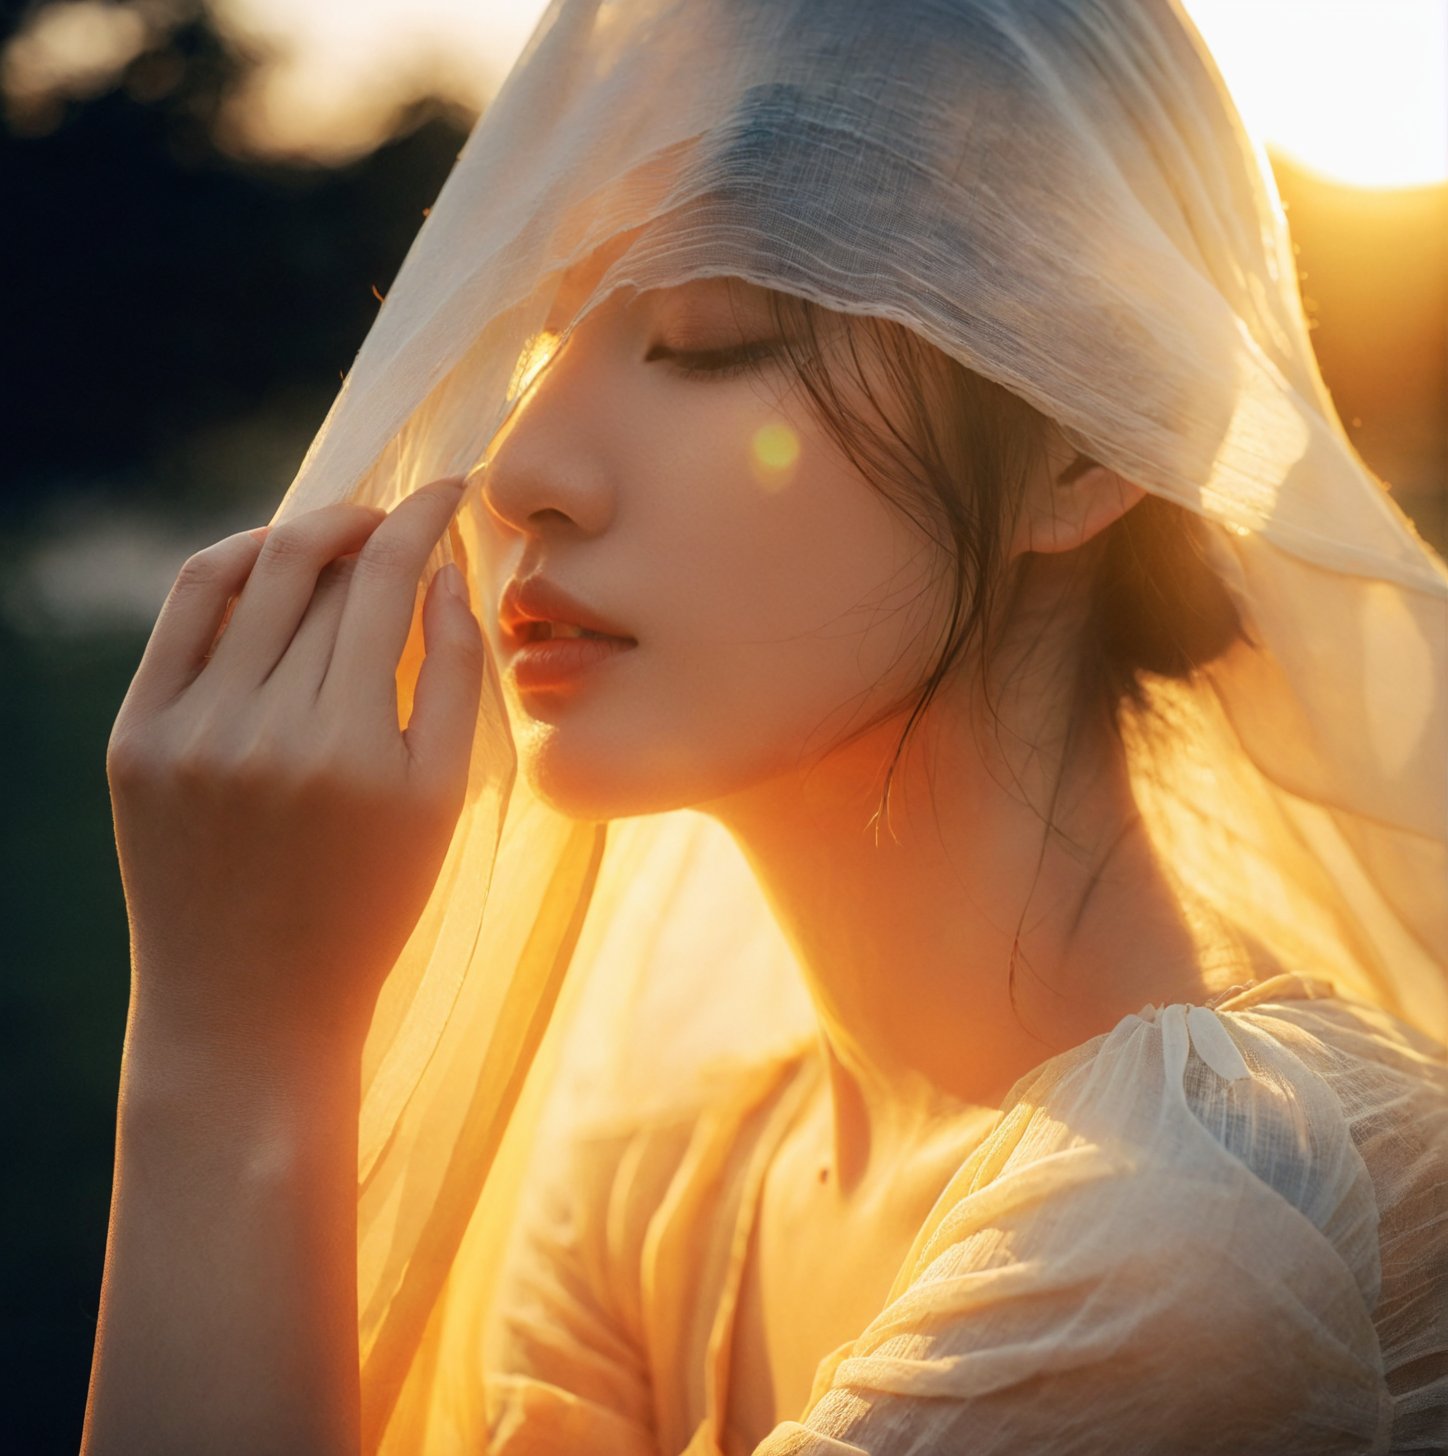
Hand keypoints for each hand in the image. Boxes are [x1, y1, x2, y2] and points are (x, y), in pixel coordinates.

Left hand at [106, 476, 485, 1057]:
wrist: (250, 1004)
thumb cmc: (367, 908)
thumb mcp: (438, 805)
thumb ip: (453, 680)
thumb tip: (447, 574)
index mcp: (357, 750)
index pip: (390, 584)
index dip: (425, 520)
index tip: (451, 490)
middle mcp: (267, 729)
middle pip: (324, 574)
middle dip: (373, 526)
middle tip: (402, 517)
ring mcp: (191, 732)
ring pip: (253, 578)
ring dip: (306, 536)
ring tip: (344, 534)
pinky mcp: (136, 738)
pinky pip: (185, 613)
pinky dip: (230, 566)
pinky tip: (268, 561)